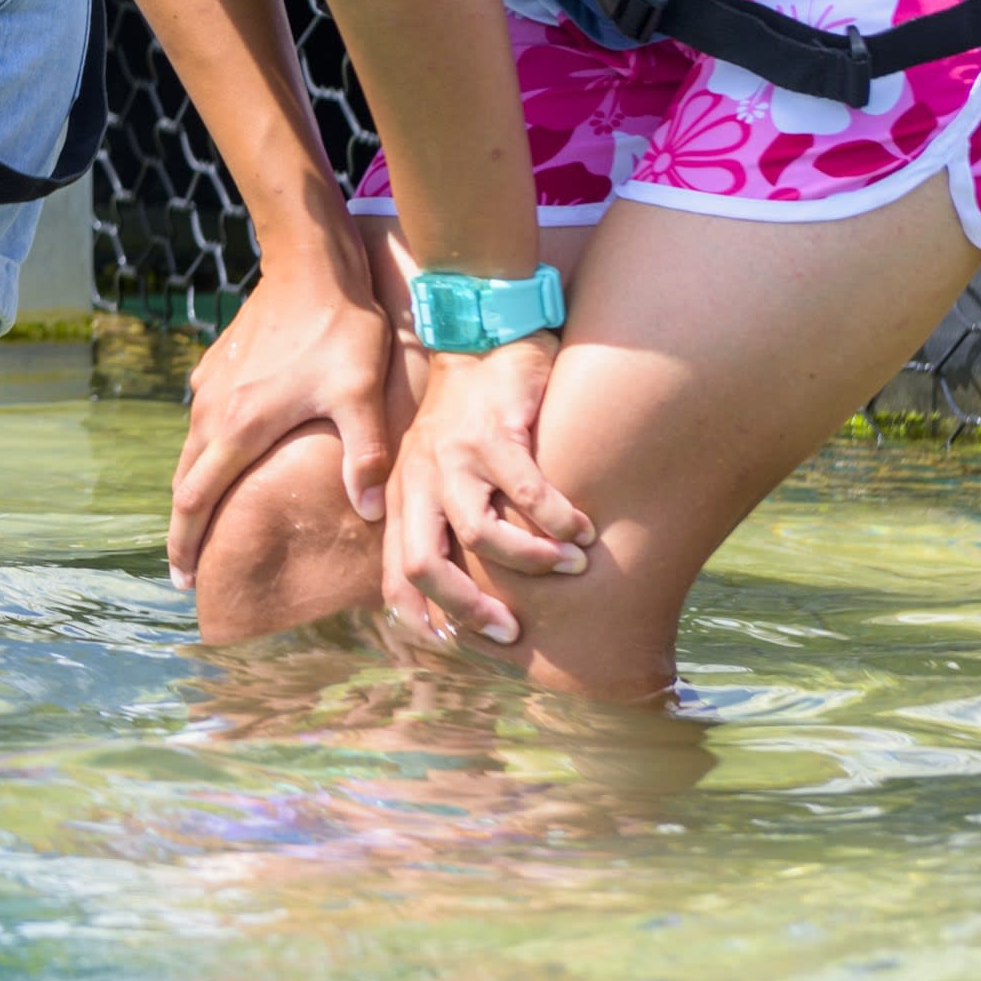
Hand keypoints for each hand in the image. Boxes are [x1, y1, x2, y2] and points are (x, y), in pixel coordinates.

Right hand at [168, 265, 399, 585]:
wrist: (309, 262)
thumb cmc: (338, 328)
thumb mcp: (360, 393)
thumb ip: (365, 454)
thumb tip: (370, 511)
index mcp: (240, 427)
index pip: (197, 499)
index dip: (186, 543)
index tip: (181, 579)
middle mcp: (214, 410)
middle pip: (184, 482)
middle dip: (182, 530)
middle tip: (186, 571)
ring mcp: (212, 385)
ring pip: (191, 451)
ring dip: (192, 490)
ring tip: (202, 520)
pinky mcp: (219, 366)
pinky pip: (203, 421)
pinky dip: (205, 452)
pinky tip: (223, 453)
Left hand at [383, 334, 591, 646]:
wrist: (483, 339)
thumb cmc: (470, 419)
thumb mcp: (437, 469)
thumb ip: (441, 522)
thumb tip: (452, 592)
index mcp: (403, 497)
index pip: (397, 574)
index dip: (426, 618)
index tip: (467, 642)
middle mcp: (418, 480)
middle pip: (423, 564)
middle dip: (467, 608)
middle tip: (513, 628)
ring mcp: (453, 456)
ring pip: (480, 533)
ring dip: (530, 562)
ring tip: (570, 567)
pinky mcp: (493, 433)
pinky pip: (529, 493)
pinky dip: (560, 520)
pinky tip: (584, 529)